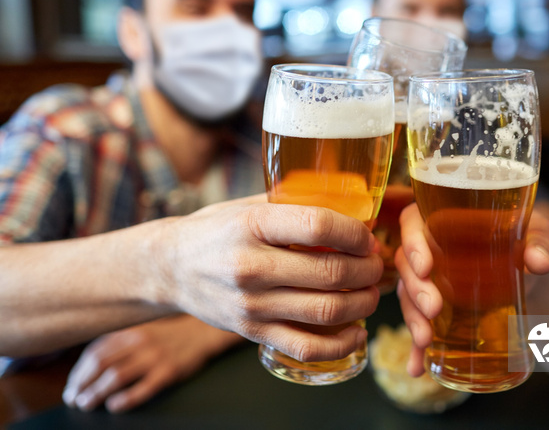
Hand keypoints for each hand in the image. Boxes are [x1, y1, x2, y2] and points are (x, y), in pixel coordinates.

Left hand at [62, 315, 241, 412]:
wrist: (203, 332)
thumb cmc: (170, 334)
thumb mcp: (143, 330)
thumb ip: (120, 341)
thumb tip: (90, 362)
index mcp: (131, 331)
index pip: (95, 351)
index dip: (79, 370)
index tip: (72, 384)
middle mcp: (140, 342)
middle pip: (101, 364)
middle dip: (82, 384)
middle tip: (73, 398)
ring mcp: (154, 357)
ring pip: (116, 376)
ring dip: (96, 393)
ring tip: (86, 404)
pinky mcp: (169, 372)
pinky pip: (143, 388)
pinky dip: (125, 399)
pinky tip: (114, 406)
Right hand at [155, 198, 382, 363]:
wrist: (169, 269)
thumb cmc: (215, 231)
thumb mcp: (246, 206)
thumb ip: (291, 205)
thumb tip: (348, 204)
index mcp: (252, 225)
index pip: (318, 225)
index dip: (355, 233)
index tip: (368, 237)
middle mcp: (251, 266)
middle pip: (330, 271)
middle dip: (367, 269)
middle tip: (377, 264)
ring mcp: (252, 305)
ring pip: (326, 310)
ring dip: (363, 303)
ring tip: (371, 292)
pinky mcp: (252, 333)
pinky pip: (306, 346)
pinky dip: (341, 344)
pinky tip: (357, 331)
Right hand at [395, 204, 548, 376]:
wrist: (543, 282)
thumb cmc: (534, 245)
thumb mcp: (542, 236)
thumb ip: (542, 244)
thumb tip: (539, 262)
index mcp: (448, 219)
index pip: (413, 221)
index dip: (412, 242)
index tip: (426, 266)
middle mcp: (433, 249)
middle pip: (407, 263)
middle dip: (414, 289)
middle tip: (434, 308)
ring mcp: (433, 282)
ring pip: (408, 296)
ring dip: (412, 318)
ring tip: (425, 339)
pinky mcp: (439, 311)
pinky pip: (421, 326)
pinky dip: (417, 349)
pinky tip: (417, 367)